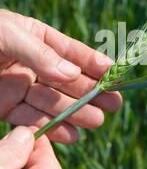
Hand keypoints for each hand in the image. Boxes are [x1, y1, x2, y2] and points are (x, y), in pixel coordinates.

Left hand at [0, 9, 121, 142]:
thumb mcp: (7, 34)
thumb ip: (41, 54)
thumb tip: (74, 74)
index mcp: (35, 37)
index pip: (70, 50)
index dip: (92, 62)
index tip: (113, 73)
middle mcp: (31, 63)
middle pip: (67, 80)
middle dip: (91, 92)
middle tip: (114, 104)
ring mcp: (18, 86)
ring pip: (53, 101)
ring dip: (75, 113)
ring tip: (97, 122)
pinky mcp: (5, 108)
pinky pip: (31, 118)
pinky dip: (50, 127)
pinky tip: (71, 134)